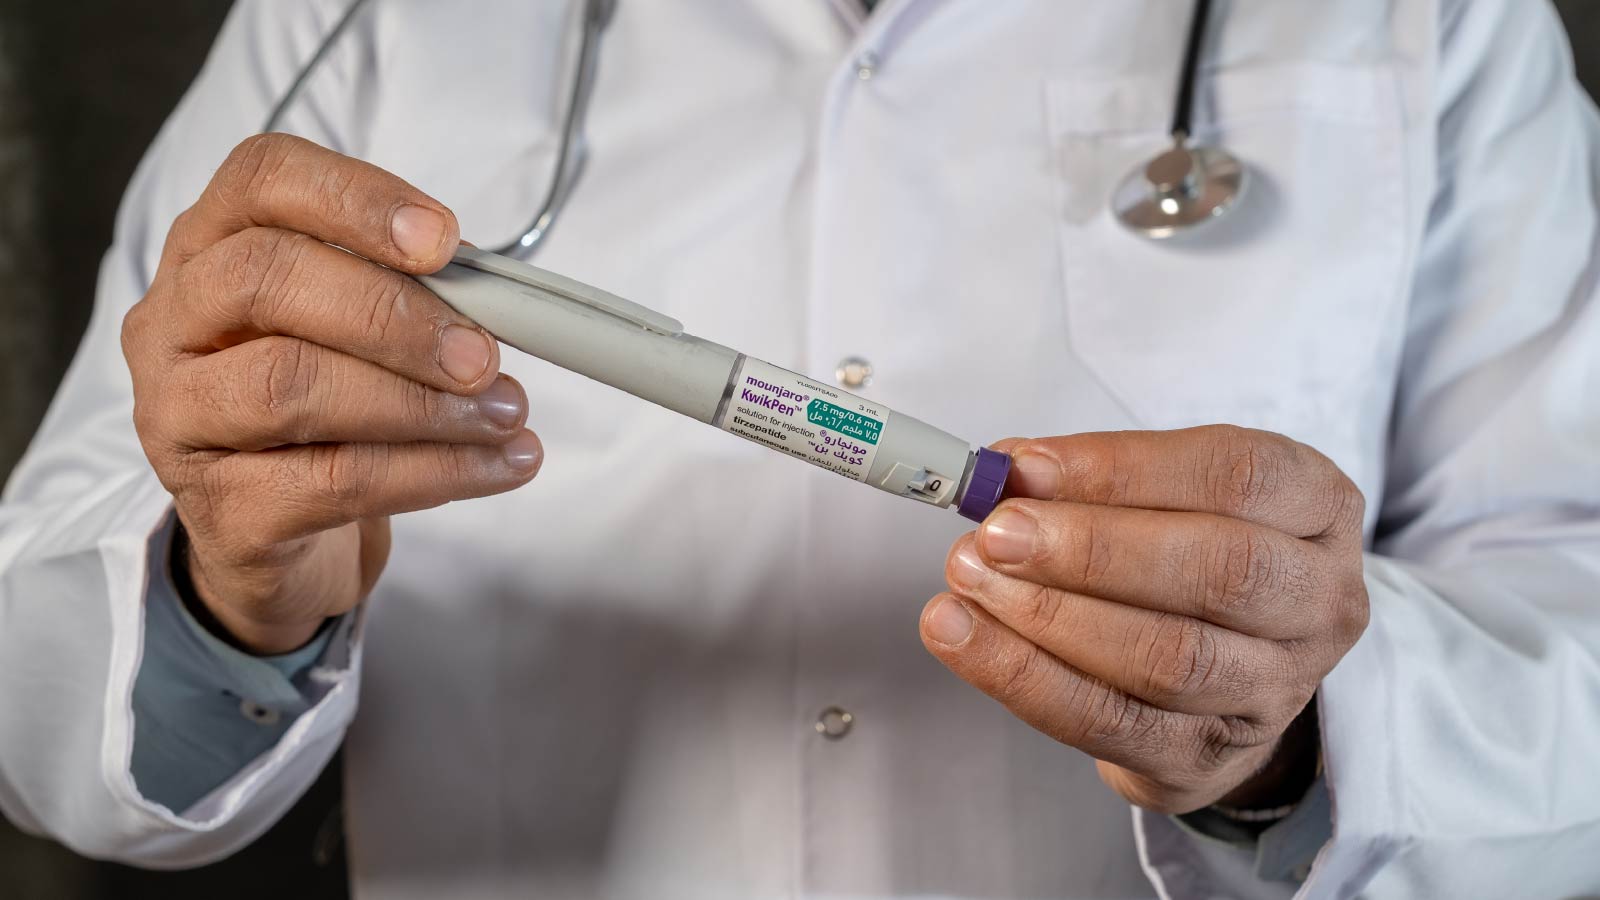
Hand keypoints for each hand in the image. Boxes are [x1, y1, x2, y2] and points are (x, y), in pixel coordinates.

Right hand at [123, 134, 541, 654]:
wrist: (287, 539)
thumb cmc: (328, 408)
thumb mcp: (357, 330)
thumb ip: (410, 293)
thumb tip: (499, 297)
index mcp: (209, 248)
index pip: (261, 179)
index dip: (356, 198)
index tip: (444, 241)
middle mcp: (173, 325)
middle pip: (265, 279)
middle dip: (392, 314)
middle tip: (482, 353)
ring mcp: (179, 421)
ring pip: (292, 387)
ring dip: (421, 402)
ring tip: (504, 413)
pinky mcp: (221, 511)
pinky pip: (334, 483)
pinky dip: (434, 472)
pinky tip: (495, 465)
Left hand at [920, 426, 1366, 813]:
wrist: (1228, 679)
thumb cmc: (1191, 559)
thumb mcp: (1169, 496)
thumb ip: (1098, 480)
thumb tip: (1007, 471)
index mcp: (1319, 510)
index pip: (1237, 475)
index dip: (1125, 468)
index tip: (1027, 467)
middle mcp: (1317, 603)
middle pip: (1219, 571)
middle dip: (1091, 550)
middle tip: (995, 534)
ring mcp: (1272, 690)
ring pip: (1166, 658)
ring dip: (1049, 617)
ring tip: (969, 581)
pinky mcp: (1204, 757)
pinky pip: (1108, 722)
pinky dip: (1024, 677)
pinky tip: (964, 638)